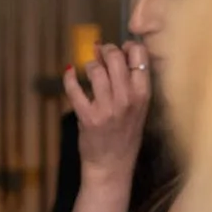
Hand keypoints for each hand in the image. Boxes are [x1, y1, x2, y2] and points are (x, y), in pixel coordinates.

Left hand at [60, 41, 152, 184]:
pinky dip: (68, 77)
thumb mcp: (138, 108)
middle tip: (101, 52)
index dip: (128, 46)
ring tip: (90, 68)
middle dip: (105, 50)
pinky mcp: (87, 117)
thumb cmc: (125, 134)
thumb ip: (130, 82)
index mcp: (143, 94)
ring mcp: (107, 108)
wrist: (112, 165)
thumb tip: (116, 51)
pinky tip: (69, 73)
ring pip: (95, 70)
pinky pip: (74, 89)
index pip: (140, 55)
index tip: (121, 49)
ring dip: (90, 64)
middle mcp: (127, 99)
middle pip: (115, 57)